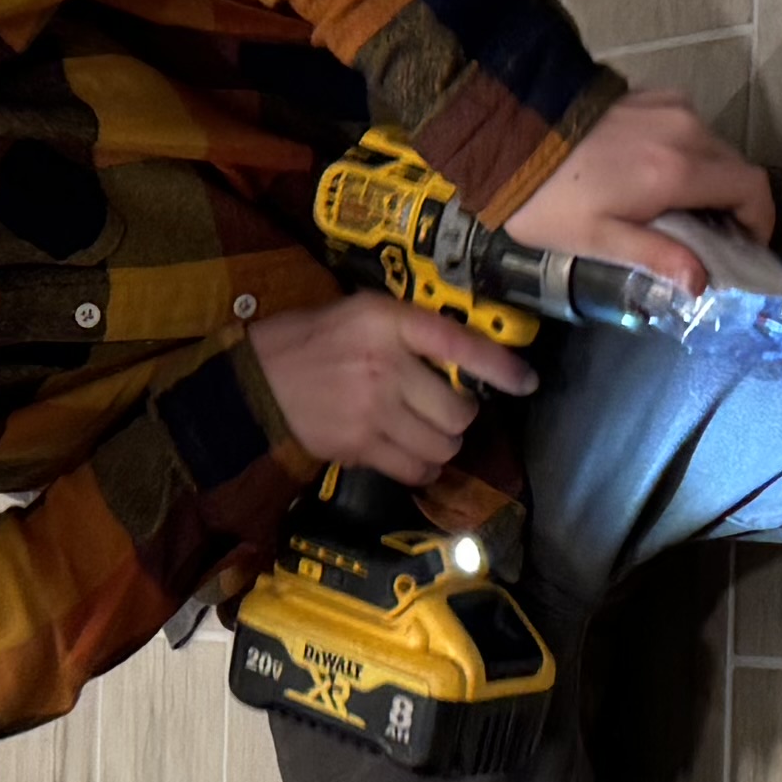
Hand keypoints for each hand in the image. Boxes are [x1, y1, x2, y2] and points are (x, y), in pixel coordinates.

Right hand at [248, 290, 531, 485]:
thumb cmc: (308, 341)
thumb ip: (406, 329)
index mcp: (388, 322)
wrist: (255, 382)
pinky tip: (412, 456)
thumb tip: (461, 357)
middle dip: (459, 417)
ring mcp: (374, 409)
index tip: (526, 382)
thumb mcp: (358, 313)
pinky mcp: (360, 445)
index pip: (459, 343)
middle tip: (444, 412)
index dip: (500, 366)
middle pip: (458, 410)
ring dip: (442, 445)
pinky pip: (414, 468)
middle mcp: (386, 365)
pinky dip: (422, 468)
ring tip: (426, 435)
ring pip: (442, 444)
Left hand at [510, 88, 775, 294]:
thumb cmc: (550, 199)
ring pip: (715, 146)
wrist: (508, 134)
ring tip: (681, 208)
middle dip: (734, 204)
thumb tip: (702, 282)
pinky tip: (658, 172)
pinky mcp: (652, 93)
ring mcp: (671, 106)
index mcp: (679, 170)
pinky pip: (689, 126)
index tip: (747, 247)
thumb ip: (657, 258)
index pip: (752, 189)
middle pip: (737, 168)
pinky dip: (688, 151)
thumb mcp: (599, 239)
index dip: (760, 220)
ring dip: (710, 178)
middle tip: (710, 238)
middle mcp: (686, 131)